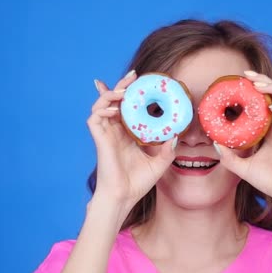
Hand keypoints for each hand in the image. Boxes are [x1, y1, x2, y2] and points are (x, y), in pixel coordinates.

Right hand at [87, 71, 176, 218]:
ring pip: (102, 104)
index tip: (143, 81)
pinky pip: (94, 117)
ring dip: (111, 93)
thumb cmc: (138, 182)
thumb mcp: (160, 163)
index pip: (128, 107)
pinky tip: (115, 108)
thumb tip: (177, 134)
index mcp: (128, 133)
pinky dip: (102, 108)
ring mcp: (106, 133)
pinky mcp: (99, 139)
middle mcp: (116, 130)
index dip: (132, 93)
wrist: (124, 196)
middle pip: (115, 100)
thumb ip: (168, 149)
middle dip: (122, 85)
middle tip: (134, 75)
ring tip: (124, 90)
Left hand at [214, 71, 271, 204]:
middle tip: (247, 74)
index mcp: (270, 129)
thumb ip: (228, 156)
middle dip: (263, 80)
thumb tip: (215, 143)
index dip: (259, 88)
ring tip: (257, 84)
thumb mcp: (241, 167)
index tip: (244, 79)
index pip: (267, 102)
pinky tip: (271, 106)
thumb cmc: (268, 180)